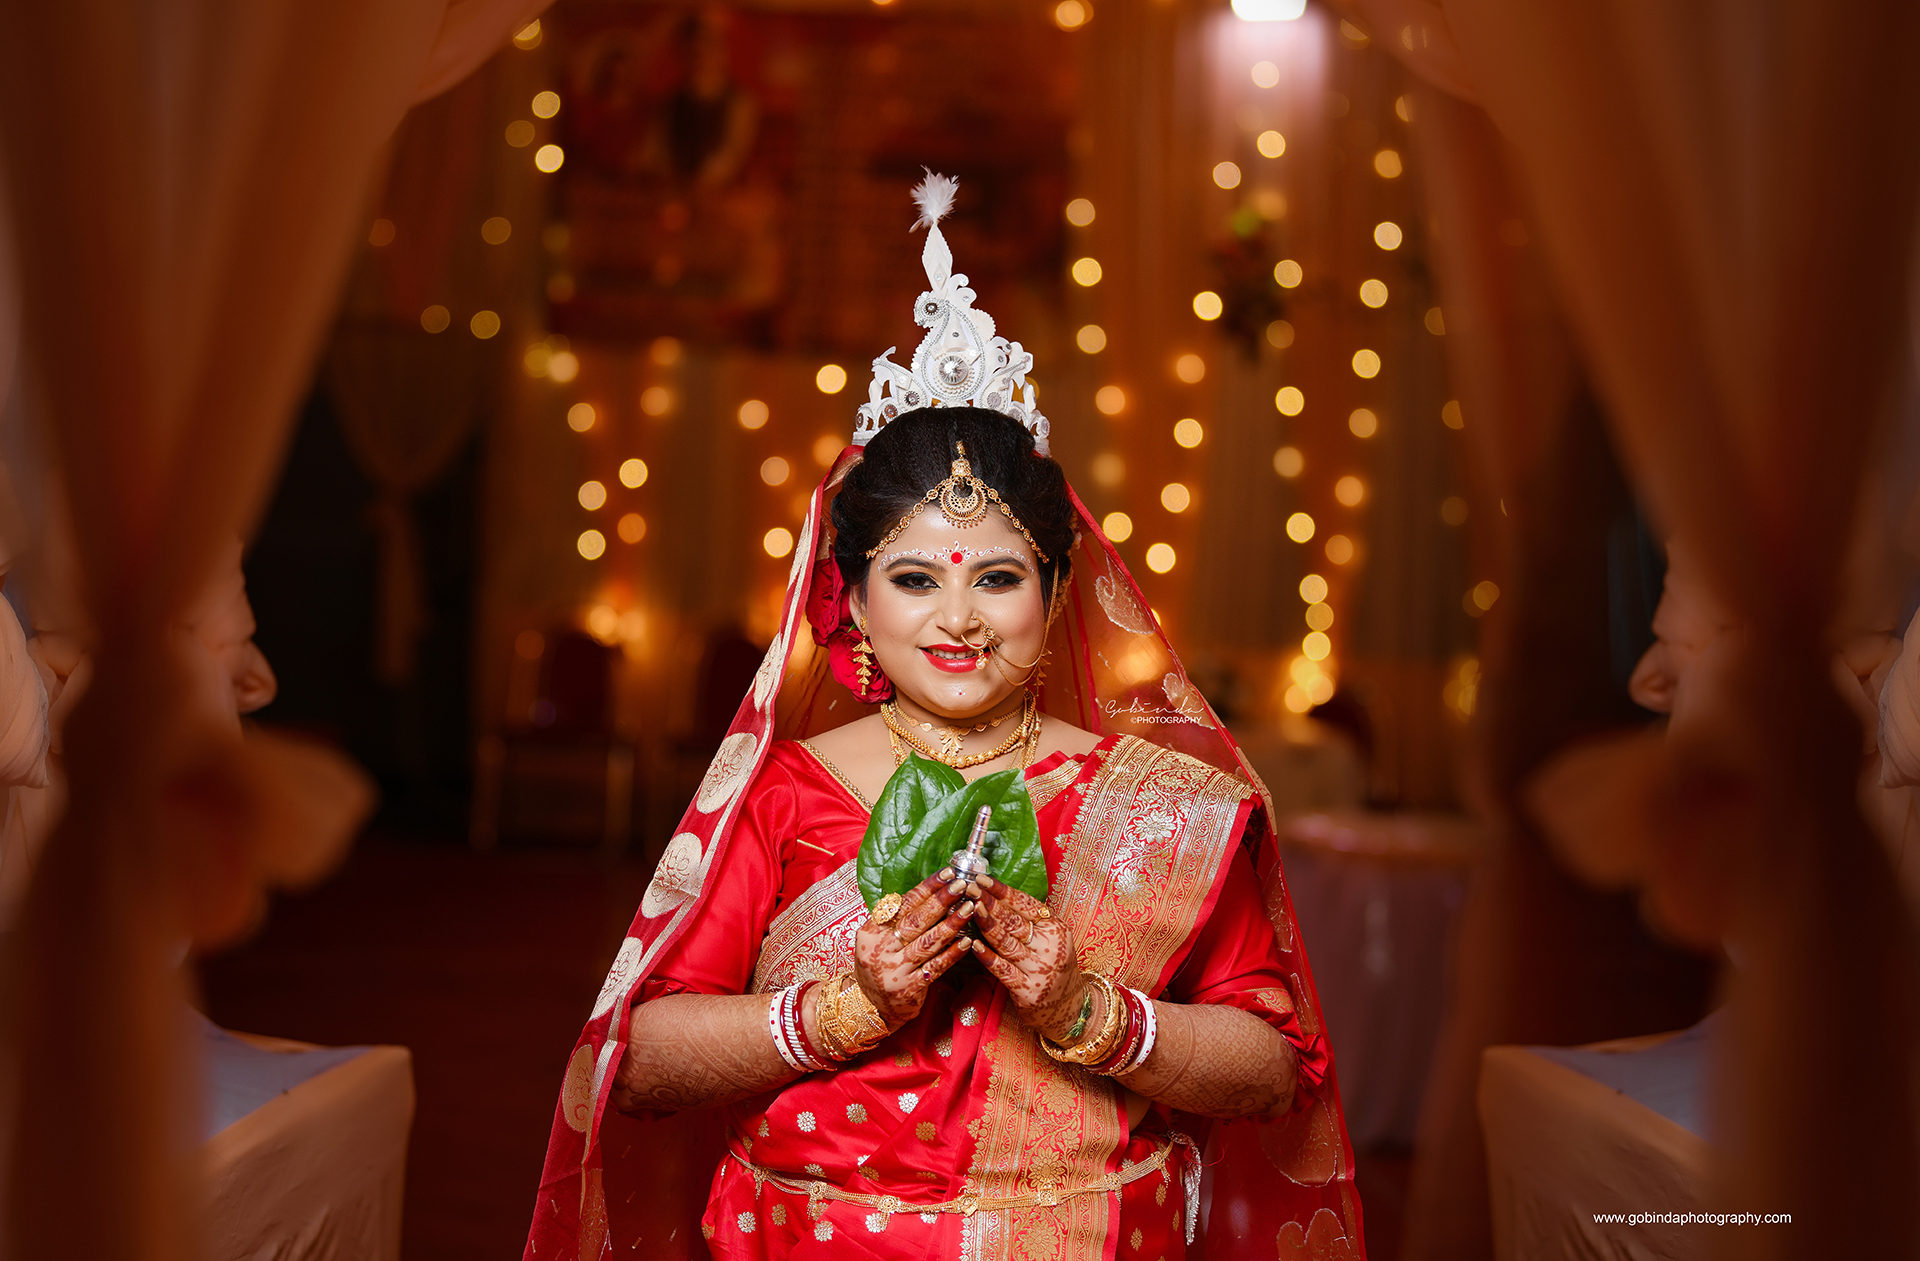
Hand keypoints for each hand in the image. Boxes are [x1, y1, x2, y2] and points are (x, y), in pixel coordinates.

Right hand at [848, 869, 976, 1029]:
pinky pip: (936, 967)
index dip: (927, 887)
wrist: (868, 1006)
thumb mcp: (875, 939)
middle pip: (916, 920)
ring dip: (952, 923)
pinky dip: (952, 953)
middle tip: (963, 885)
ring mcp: (894, 969)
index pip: (903, 903)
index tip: (949, 874)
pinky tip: (968, 942)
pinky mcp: (909, 988)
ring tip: (970, 908)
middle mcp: (880, 949)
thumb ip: (895, 919)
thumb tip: (930, 891)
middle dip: (942, 900)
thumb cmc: (878, 965)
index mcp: (871, 931)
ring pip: (928, 942)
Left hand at [971, 880, 1088, 1043]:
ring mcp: (1039, 968)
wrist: (1067, 1007)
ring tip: (969, 908)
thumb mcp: (1052, 938)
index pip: (1026, 904)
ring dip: (986, 924)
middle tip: (969, 888)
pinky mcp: (1027, 989)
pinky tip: (972, 945)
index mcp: (1055, 928)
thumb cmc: (1054, 966)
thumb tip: (996, 895)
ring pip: (1007, 942)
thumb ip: (1031, 920)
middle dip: (989, 902)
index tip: (982, 878)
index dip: (1002, 891)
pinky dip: (987, 956)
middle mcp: (1049, 946)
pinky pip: (1003, 969)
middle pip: (1014, 921)